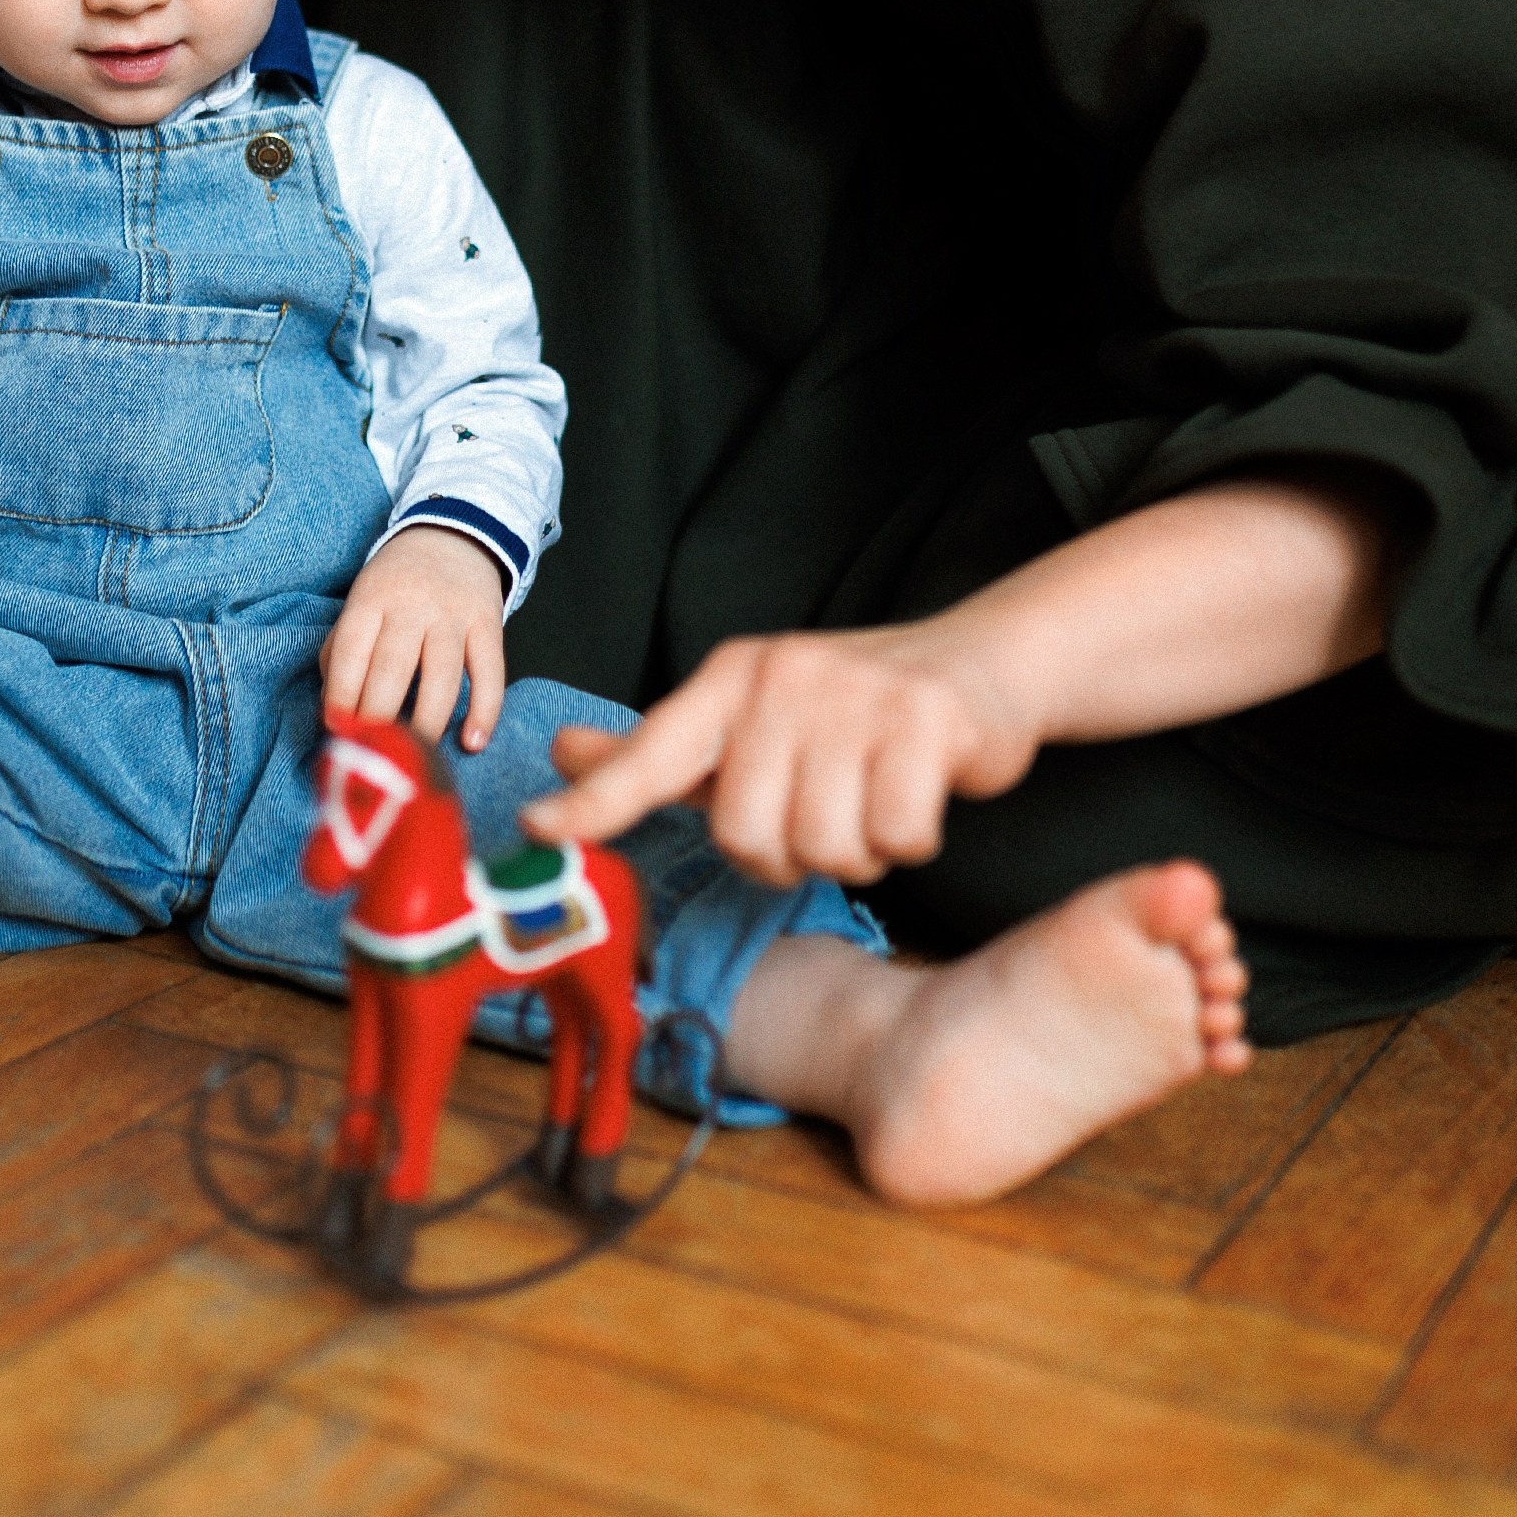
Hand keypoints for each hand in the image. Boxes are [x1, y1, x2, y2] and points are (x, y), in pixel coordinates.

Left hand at [321, 526, 509, 750]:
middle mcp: (412, 605)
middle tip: (373, 757)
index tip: (337, 732)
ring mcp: (454, 615)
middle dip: (379, 718)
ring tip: (415, 758)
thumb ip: (340, 651)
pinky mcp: (489, 624)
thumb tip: (333, 714)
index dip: (341, 696)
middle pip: (393, 668)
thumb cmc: (395, 585)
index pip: (351, 651)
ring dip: (426, 723)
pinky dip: (484, 711)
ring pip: (442, 677)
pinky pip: (490, 673)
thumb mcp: (360, 603)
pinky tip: (472, 743)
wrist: (452, 536)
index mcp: (371, 598)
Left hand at [521, 627, 1038, 885]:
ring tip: (872, 801)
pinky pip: (895, 836)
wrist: (982, 663)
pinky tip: (918, 798)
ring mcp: (854, 697)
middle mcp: (782, 679)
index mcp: (730, 681)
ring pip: (822, 845)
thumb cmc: (852, 710)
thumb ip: (659, 750)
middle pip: (746, 835)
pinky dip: (911, 839)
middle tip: (824, 814)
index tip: (534, 826)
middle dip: (786, 854)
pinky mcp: (926, 721)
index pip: (651, 752)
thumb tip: (561, 753)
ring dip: (855, 850)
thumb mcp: (748, 718)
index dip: (594, 800)